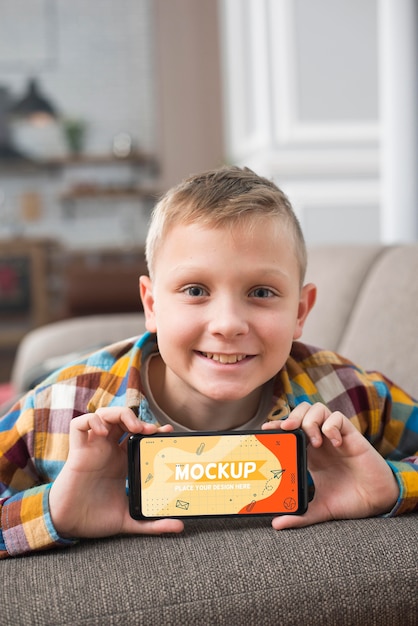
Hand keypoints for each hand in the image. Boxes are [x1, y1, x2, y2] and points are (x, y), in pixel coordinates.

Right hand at [49, 407, 183, 538]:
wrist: (70, 526)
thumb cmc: (95, 519)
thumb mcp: (129, 519)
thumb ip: (152, 523)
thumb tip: (179, 527)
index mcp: (121, 462)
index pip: (138, 436)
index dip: (152, 430)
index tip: (167, 432)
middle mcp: (107, 451)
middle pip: (122, 420)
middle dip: (137, 418)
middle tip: (149, 430)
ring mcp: (92, 449)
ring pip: (103, 415)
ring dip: (119, 414)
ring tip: (132, 427)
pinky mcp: (77, 451)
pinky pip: (79, 425)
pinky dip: (92, 421)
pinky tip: (104, 432)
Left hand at [262, 402, 398, 528]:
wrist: (377, 501)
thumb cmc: (350, 500)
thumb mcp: (320, 509)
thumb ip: (300, 516)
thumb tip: (276, 524)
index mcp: (309, 453)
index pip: (290, 430)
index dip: (277, 427)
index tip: (266, 431)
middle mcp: (320, 441)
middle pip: (301, 412)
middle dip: (292, 416)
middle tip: (287, 430)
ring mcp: (335, 436)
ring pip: (318, 409)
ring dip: (311, 420)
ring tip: (313, 441)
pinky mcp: (351, 435)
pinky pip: (338, 417)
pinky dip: (331, 426)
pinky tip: (334, 442)